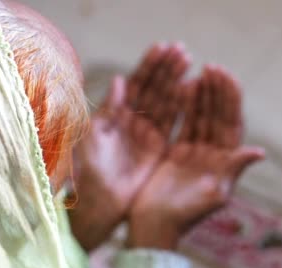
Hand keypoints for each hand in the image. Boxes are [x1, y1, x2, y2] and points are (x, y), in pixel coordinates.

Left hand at [70, 43, 189, 250]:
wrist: (98, 205)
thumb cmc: (88, 173)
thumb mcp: (93, 138)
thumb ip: (108, 109)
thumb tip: (118, 79)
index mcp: (114, 115)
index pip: (134, 84)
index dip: (148, 66)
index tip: (163, 47)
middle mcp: (131, 121)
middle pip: (153, 90)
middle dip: (167, 69)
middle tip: (183, 50)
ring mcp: (146, 135)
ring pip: (165, 103)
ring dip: (177, 83)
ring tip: (191, 63)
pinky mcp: (157, 150)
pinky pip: (172, 124)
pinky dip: (183, 108)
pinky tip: (193, 91)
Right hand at [127, 66, 264, 249]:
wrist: (155, 228)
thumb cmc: (185, 215)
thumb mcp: (212, 194)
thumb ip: (233, 170)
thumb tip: (259, 151)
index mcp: (225, 162)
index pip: (231, 123)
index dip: (230, 99)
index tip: (225, 76)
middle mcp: (213, 154)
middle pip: (217, 115)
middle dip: (216, 91)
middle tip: (212, 66)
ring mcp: (194, 152)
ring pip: (200, 116)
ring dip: (201, 94)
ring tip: (198, 71)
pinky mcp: (175, 153)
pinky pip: (182, 123)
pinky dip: (183, 106)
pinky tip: (181, 88)